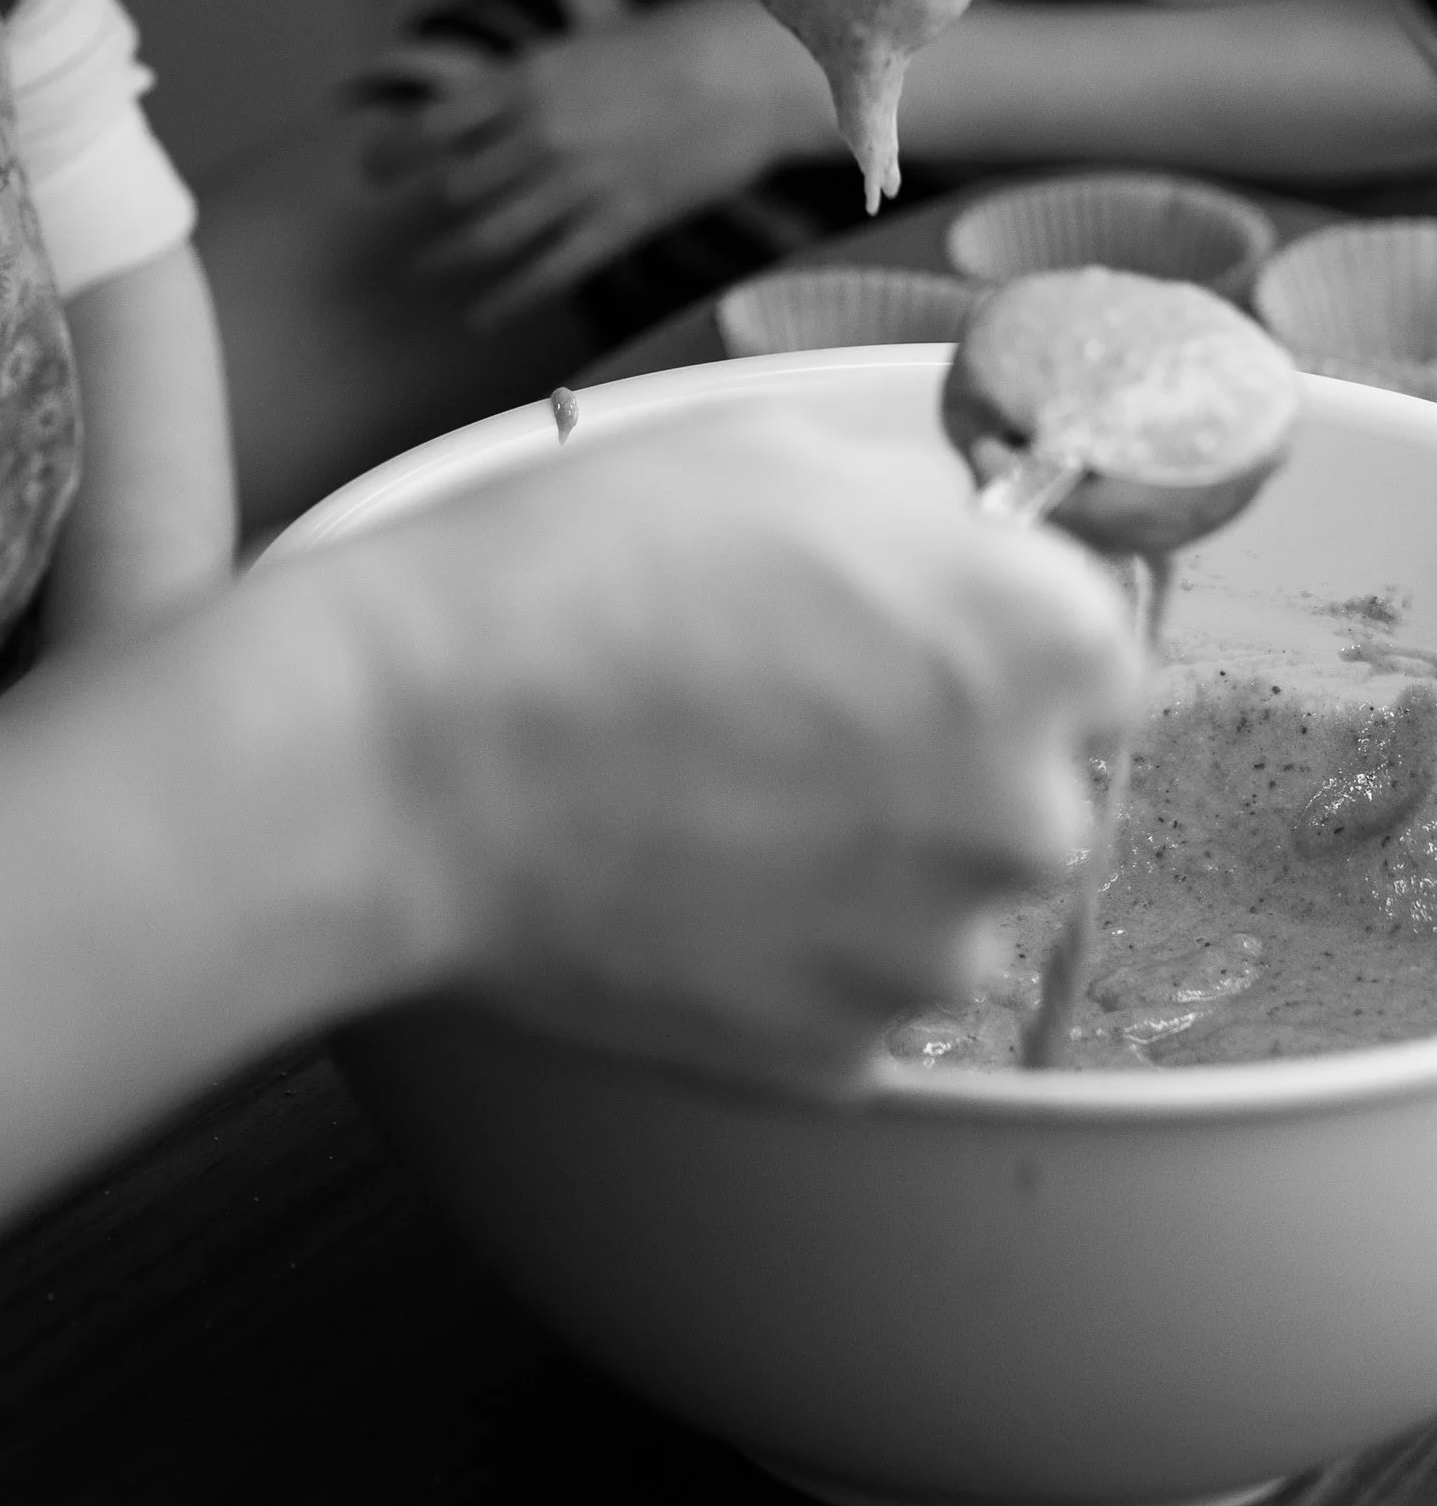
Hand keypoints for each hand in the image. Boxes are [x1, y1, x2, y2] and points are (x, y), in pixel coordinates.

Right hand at [339, 412, 1141, 1087]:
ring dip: (856, 855)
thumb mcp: (768, 450)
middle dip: (931, 750)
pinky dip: (782, 943)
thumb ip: (914, 508)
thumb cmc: (574, 576)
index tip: (902, 627)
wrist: (410, 754)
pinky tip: (672, 869)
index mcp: (1035, 642)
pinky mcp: (837, 1055)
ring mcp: (931, 953)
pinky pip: (845, 987)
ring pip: (932, 895)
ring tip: (697, 787)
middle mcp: (1024, 812)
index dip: (989, 629)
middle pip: (1028, 783)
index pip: (1095, 647)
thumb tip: (959, 541)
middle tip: (773, 704)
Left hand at [364, 0, 831, 315]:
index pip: (434, 124)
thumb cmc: (671, 44)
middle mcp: (541, 134)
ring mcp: (579, 182)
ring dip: (447, 258)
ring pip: (490, 235)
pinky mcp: (619, 222)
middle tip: (388, 230)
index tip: (371, 169)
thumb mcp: (582, 48)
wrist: (750, 70)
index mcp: (528, 80)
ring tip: (421, 271)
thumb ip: (529, 83)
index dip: (394, 153)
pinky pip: (549, 271)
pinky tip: (481, 317)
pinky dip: (508, 298)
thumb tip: (482, 112)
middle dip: (416, 212)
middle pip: (454, 187)